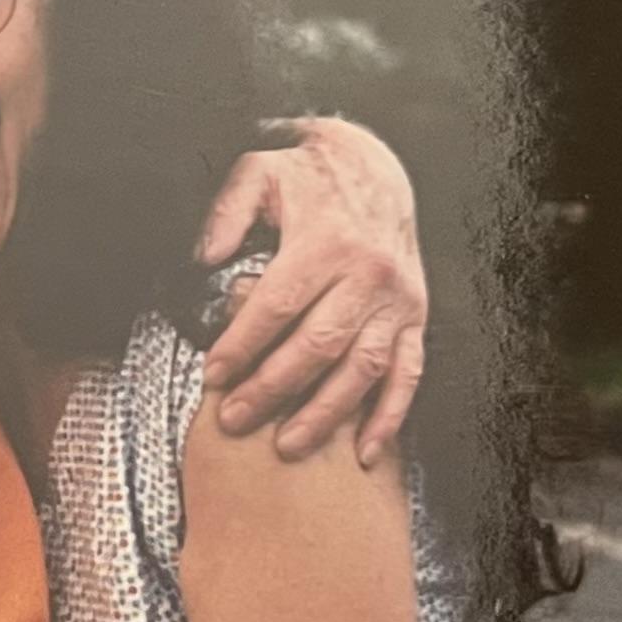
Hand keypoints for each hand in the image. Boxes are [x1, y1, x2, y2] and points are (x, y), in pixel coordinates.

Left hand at [194, 117, 427, 464]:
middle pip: (318, 345)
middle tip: (234, 420)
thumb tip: (206, 257)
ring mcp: (398, 300)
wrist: (374, 168)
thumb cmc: (307, 178)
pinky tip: (364, 452)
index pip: (278, 305)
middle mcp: (369, 274)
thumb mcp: (260, 173)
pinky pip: (408, 373)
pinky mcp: (415, 316)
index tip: (213, 376)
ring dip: (325, 413)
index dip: (242, 345)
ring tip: (285, 445)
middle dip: (273, 389)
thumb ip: (227, 211)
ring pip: (362, 368)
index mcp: (327, 241)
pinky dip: (389, 416)